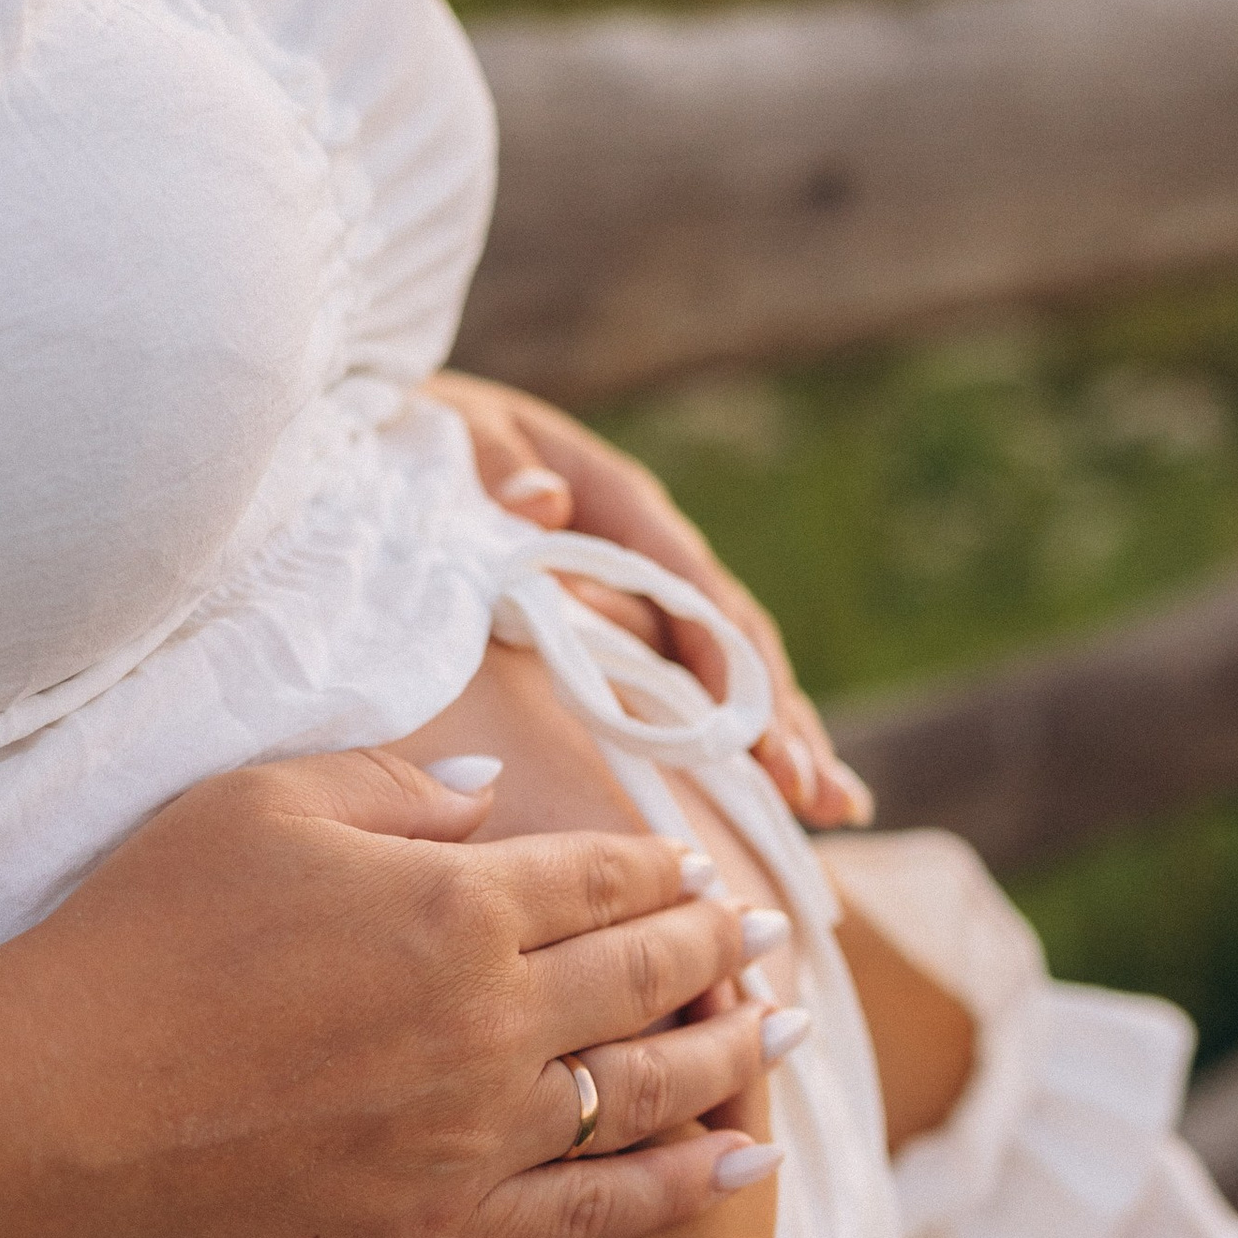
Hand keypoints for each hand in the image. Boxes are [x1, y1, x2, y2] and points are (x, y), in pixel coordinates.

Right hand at [0, 747, 777, 1237]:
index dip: (664, 871)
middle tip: (770, 937)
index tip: (703, 869)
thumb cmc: (139, 940)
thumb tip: (491, 790)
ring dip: (730, 1056)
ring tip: (786, 1033)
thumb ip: (391, 788)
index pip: (600, 878)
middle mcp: (488, 1022)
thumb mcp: (257, 806)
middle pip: (645, 978)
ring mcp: (474, 1138)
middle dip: (722, 951)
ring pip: (643, 1092)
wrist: (55, 1117)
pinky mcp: (443, 1233)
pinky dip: (684, 1181)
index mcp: (452, 904)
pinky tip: (744, 1160)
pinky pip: (599, 1211)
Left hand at [430, 370, 871, 830]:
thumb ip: (494, 469)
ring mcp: (638, 593)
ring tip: (834, 809)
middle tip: (823, 798)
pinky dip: (727, 737)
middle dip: (779, 721)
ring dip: (776, 740)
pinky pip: (680, 683)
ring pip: (723, 672)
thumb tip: (543, 505)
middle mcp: (649, 553)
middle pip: (733, 643)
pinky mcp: (615, 624)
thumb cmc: (433, 433)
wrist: (403, 429)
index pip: (692, 593)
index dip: (731, 667)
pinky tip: (773, 794)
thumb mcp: (458, 436)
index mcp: (619, 503)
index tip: (757, 739)